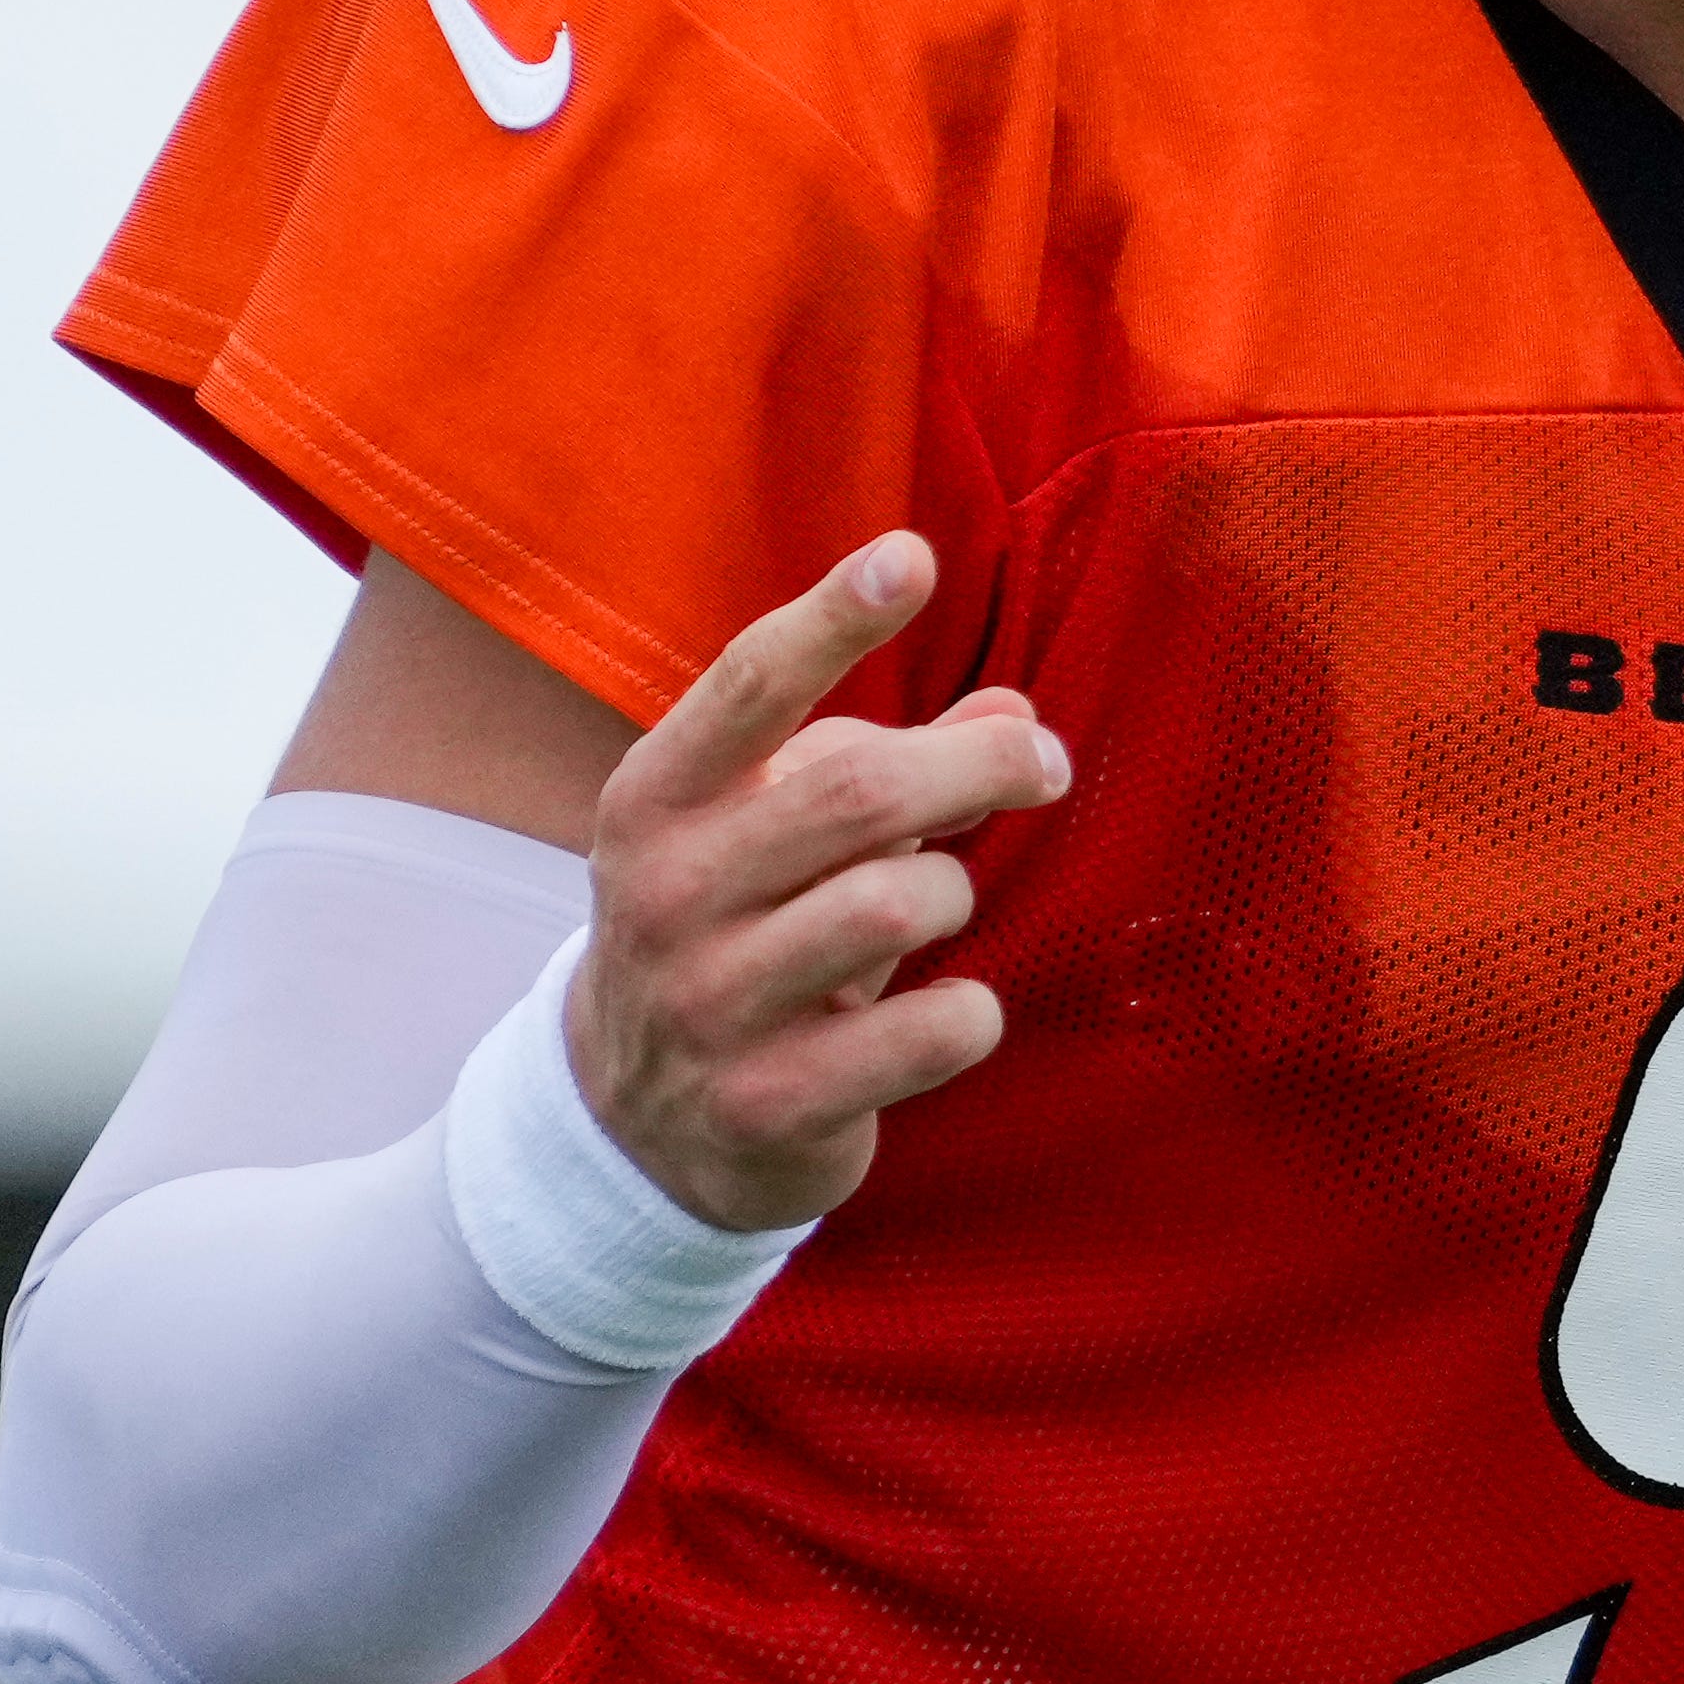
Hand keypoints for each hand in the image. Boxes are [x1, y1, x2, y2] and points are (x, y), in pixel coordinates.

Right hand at [570, 536, 1069, 1231]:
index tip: (910, 557)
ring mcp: (709, 1006)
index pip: (748, 686)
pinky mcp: (767, 1103)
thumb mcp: (772, 833)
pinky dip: (969, 1014)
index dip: (834, 618)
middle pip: (859, 792)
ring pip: (898, 902)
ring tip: (938, 908)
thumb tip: (1017, 712)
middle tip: (1043, 763)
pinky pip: (928, 1031)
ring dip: (953, 893)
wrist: (640, 1126)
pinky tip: (951, 1013)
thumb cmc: (734, 933)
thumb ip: (883, 761)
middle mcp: (665, 895)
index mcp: (656, 802)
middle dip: (978, 763)